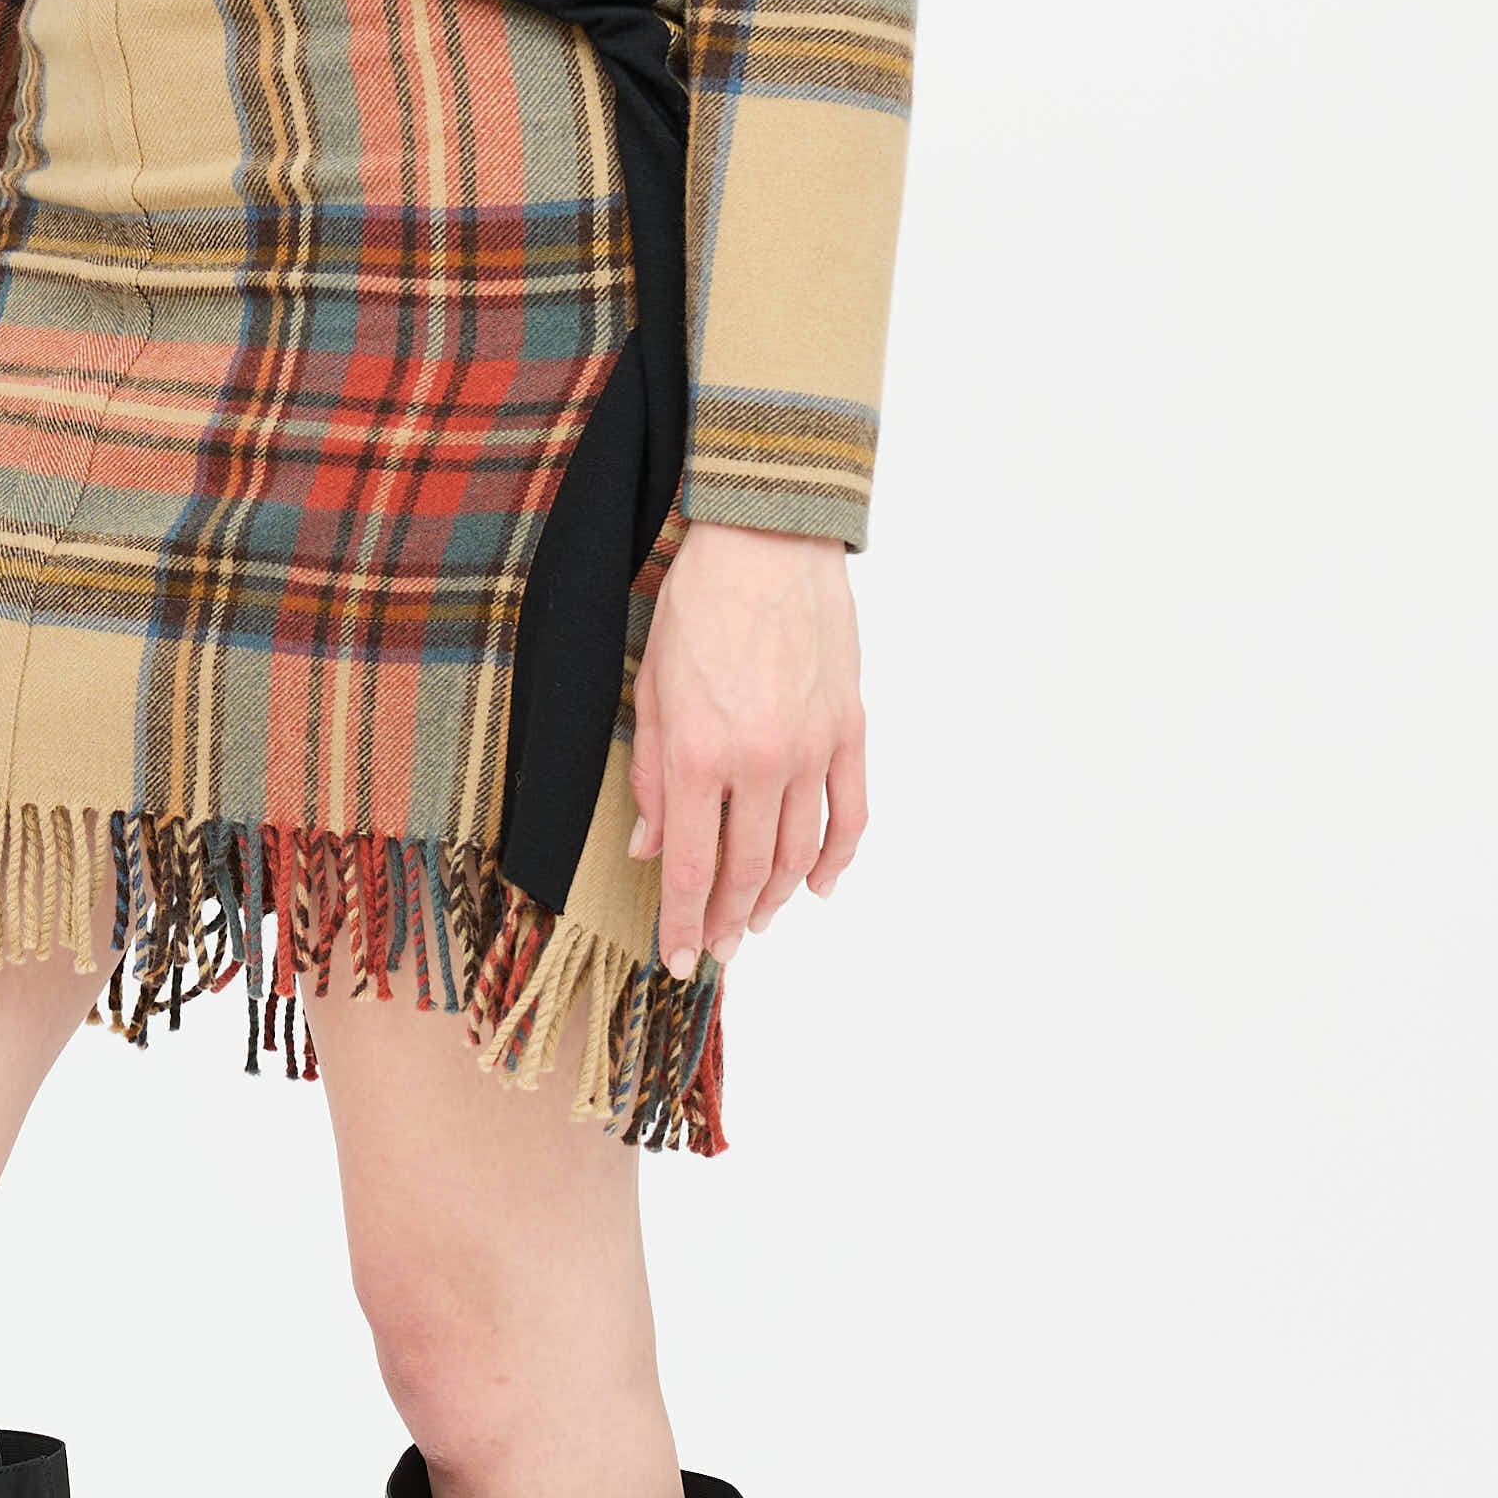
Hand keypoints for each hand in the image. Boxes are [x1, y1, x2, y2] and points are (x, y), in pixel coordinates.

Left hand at [627, 523, 866, 979]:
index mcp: (698, 755)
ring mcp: (812, 749)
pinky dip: (836, 858)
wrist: (769, 539)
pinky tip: (818, 886)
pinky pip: (850, 812)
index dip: (681, 923)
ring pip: (797, 853)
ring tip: (752, 923)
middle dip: (724, 921)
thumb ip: (649, 774)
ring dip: (773, 899)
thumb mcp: (650, 688)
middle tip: (713, 948)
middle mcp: (759, 763)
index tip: (677, 958)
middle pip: (745, 872)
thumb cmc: (700, 604)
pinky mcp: (849, 728)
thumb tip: (648, 845)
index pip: (689, 868)